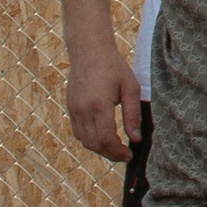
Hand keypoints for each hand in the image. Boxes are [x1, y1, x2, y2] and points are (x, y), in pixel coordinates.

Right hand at [65, 40, 140, 163]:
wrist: (89, 51)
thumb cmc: (113, 66)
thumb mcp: (130, 87)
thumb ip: (133, 115)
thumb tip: (136, 138)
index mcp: (99, 105)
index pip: (106, 140)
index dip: (118, 152)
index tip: (129, 155)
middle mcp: (83, 110)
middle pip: (94, 144)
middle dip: (110, 154)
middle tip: (124, 155)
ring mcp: (74, 110)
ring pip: (84, 141)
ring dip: (100, 149)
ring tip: (116, 147)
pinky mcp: (70, 108)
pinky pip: (78, 132)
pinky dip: (90, 140)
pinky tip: (102, 136)